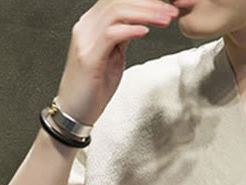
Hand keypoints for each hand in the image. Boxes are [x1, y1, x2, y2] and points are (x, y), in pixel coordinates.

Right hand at [55, 0, 179, 124]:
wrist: (74, 112)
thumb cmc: (92, 88)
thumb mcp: (112, 57)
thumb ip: (121, 38)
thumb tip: (137, 25)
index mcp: (91, 25)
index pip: (117, 1)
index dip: (143, 1)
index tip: (165, 7)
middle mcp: (86, 27)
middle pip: (118, 2)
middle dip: (148, 4)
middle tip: (171, 11)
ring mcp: (85, 41)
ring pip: (116, 12)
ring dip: (144, 14)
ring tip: (164, 19)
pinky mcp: (88, 57)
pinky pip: (110, 35)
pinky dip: (130, 30)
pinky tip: (145, 31)